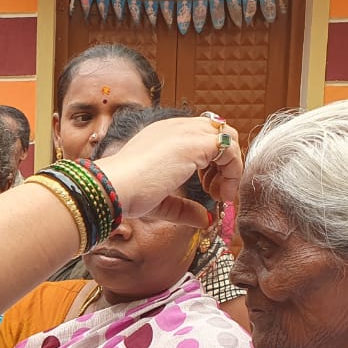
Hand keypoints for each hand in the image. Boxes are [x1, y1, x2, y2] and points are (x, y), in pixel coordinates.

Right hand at [94, 117, 243, 227]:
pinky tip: (222, 193)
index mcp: (164, 135)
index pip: (200, 136)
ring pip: (228, 138)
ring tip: (221, 194)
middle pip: (218, 133)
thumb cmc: (126, 193)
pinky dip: (233, 172)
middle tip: (218, 191)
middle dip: (224, 162)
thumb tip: (205, 219)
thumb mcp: (161, 201)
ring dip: (230, 167)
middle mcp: (176, 128)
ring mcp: (186, 132)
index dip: (211, 163)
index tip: (208, 189)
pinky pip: (230, 150)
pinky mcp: (196, 143)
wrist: (114, 188)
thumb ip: (184, 208)